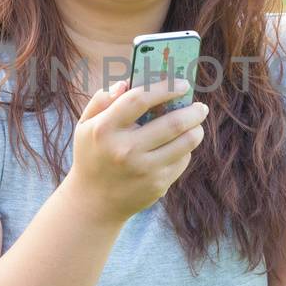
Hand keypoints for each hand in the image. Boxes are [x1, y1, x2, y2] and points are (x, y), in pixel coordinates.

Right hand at [67, 75, 209, 226]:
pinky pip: (182, 160)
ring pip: (186, 142)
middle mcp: (125, 149)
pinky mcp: (157, 185)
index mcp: (105, 129)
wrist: (93, 203)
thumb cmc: (92, 156)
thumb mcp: (85, 126)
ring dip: (196, 129)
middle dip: (194, 110)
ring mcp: (143, 169)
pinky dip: (185, 150)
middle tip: (200, 106)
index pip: (140, 98)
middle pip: (173, 122)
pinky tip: (179, 146)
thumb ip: (102, 100)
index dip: (165, 87)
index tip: (182, 83)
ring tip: (196, 124)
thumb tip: (126, 83)